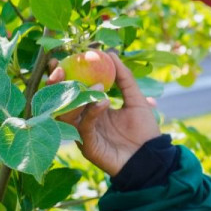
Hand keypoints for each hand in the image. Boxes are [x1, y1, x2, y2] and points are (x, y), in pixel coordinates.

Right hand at [47, 53, 160, 176]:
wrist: (152, 157)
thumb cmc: (144, 130)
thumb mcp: (136, 99)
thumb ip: (124, 78)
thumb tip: (111, 54)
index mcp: (91, 108)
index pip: (71, 90)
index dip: (62, 76)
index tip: (58, 59)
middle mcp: (82, 121)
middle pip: (61, 102)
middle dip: (57, 84)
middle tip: (59, 68)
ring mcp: (83, 135)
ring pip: (67, 115)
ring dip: (76, 98)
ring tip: (95, 85)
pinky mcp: (88, 147)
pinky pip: (84, 127)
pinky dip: (92, 112)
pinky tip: (104, 101)